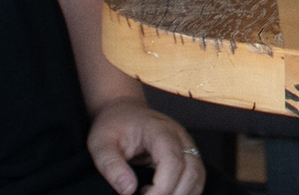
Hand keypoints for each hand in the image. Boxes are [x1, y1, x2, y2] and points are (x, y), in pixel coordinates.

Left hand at [85, 98, 203, 194]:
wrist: (123, 112)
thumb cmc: (113, 126)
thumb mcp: (101, 144)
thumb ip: (112, 166)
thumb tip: (128, 190)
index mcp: (159, 130)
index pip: (172, 161)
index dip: (162, 186)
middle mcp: (179, 137)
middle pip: (191, 171)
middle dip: (171, 194)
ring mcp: (187, 145)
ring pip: (197, 176)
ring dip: (180, 194)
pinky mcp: (188, 155)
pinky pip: (196, 178)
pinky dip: (184, 191)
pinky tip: (162, 193)